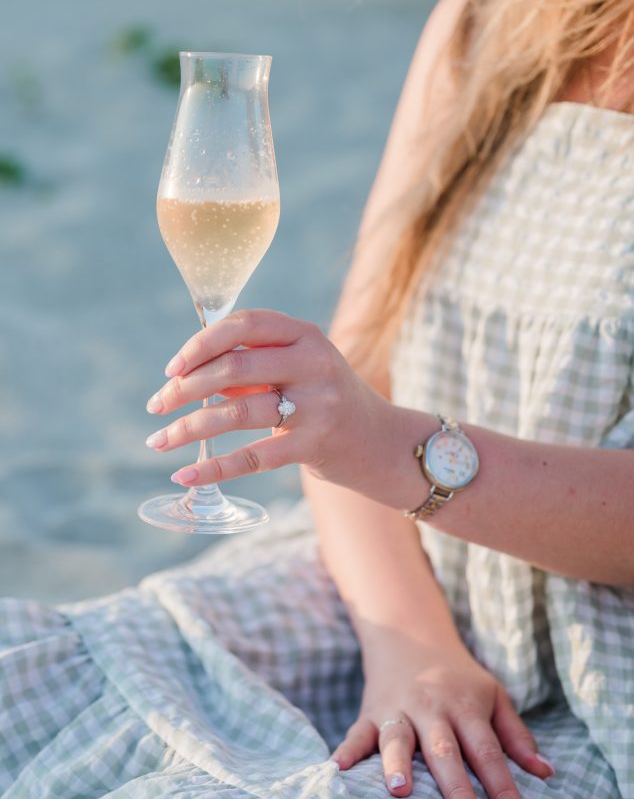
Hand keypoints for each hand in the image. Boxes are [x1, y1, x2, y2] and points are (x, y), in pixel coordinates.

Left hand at [145, 309, 386, 488]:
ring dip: (188, 428)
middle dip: (184, 388)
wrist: (383, 443)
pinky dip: (214, 467)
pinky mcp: (315, 445)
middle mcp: (314, 364)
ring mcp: (317, 405)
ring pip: (237, 412)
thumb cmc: (329, 401)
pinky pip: (253, 457)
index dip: (201, 343)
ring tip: (158, 440)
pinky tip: (185, 474)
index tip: (171, 368)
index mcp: (306, 335)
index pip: (244, 325)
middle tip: (156, 405)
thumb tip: (188, 377)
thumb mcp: (299, 369)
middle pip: (233, 368)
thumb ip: (252, 367)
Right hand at [331, 636, 554, 798]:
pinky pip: (357, 732)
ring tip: (400, 792)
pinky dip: (347, 751)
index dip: (504, 791)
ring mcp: (399, 709)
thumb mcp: (494, 695)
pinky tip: (338, 770)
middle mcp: (432, 708)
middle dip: (457, 790)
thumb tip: (547, 773)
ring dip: (398, 765)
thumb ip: (517, 735)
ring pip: (398, 739)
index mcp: (466, 706)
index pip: (489, 753)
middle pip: (445, 751)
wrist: (410, 636)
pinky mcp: (370, 713)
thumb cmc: (459, 677)